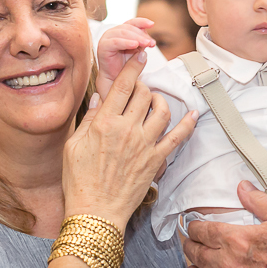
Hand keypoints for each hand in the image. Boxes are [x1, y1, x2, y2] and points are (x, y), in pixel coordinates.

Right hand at [63, 49, 195, 229]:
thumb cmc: (78, 181)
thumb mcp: (73, 146)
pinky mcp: (156, 160)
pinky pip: (177, 138)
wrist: (95, 213)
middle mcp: (126, 130)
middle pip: (144, 94)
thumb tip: (100, 98)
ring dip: (161, 100)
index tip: (140, 54)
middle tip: (139, 89)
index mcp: (104, 123)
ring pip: (162, 110)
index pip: (123, 85)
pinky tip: (193, 114)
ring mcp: (144, 145)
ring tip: (155, 101)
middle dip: (143, 85)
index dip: (134, 66)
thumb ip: (89, 119)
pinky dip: (187, 124)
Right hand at [94, 18, 155, 99]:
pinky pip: (115, 42)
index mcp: (121, 31)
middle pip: (129, 27)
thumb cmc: (126, 65)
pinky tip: (135, 45)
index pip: (132, 22)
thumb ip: (142, 42)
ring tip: (147, 44)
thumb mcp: (138, 50)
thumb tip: (149, 37)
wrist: (116, 79)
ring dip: (136, 38)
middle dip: (142, 34)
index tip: (152, 24)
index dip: (142, 22)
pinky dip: (126, 42)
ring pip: (123, 32)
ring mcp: (107, 38)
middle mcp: (113, 32)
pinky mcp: (103, 46)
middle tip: (152, 43)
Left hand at [184, 181, 266, 267]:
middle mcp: (226, 263)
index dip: (194, 227)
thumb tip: (242, 187)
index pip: (202, 231)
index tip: (193, 226)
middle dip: (189, 245)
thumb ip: (259, 201)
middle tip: (190, 243)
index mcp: (235, 239)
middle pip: (194, 253)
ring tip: (194, 265)